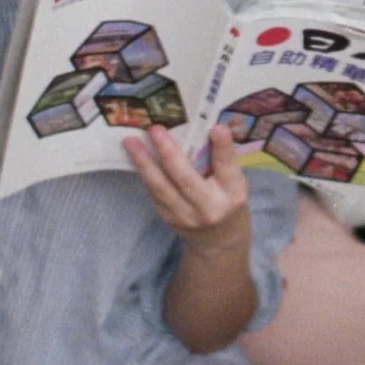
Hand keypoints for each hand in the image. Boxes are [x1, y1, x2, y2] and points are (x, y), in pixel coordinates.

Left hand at [125, 124, 251, 252]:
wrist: (219, 239)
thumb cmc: (227, 199)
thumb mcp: (234, 180)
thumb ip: (222, 156)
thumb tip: (213, 124)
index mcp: (233, 193)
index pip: (227, 167)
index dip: (222, 148)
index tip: (216, 127)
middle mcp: (209, 207)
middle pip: (186, 178)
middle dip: (168, 152)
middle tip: (155, 129)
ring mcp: (186, 217)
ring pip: (161, 187)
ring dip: (144, 163)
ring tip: (131, 142)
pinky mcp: (168, 219)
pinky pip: (154, 193)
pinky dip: (144, 174)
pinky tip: (135, 157)